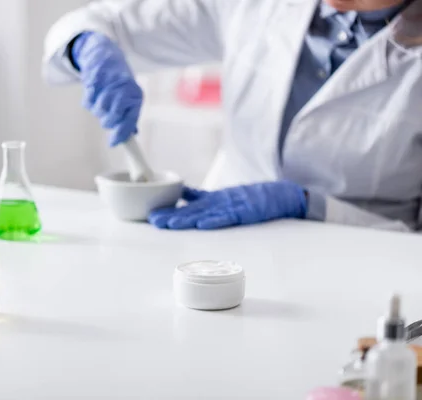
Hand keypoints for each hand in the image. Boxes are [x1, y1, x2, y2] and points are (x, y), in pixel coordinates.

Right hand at [71, 32, 142, 146]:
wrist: (106, 55)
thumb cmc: (119, 82)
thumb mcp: (130, 98)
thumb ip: (129, 117)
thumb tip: (129, 136)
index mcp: (136, 97)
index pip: (130, 120)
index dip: (121, 134)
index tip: (113, 143)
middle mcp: (125, 90)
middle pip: (112, 118)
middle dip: (107, 120)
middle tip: (106, 115)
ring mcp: (110, 84)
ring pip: (99, 110)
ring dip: (97, 110)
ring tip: (101, 101)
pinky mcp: (95, 78)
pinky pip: (88, 100)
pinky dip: (89, 99)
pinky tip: (94, 92)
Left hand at [148, 181, 307, 229]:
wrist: (280, 194)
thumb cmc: (251, 198)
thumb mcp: (222, 196)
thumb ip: (202, 196)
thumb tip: (181, 194)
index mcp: (212, 201)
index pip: (187, 206)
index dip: (170, 210)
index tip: (151, 216)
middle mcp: (218, 203)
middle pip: (190, 210)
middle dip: (171, 215)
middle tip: (152, 220)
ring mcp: (230, 207)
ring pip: (204, 214)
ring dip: (186, 219)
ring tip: (168, 223)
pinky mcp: (244, 212)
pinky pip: (227, 217)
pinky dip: (214, 220)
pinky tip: (201, 224)